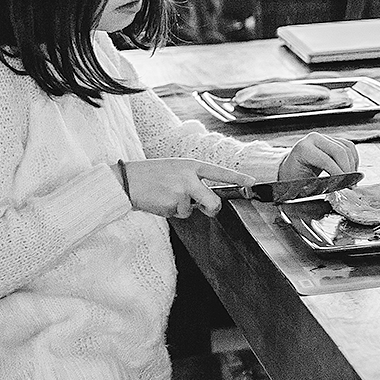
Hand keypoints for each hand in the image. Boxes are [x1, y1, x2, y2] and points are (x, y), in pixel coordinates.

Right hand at [120, 159, 245, 218]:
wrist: (127, 180)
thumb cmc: (150, 174)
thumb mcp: (175, 169)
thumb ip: (192, 180)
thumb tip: (205, 199)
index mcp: (191, 166)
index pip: (219, 172)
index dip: (237, 177)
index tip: (252, 182)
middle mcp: (189, 178)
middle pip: (213, 200)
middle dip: (213, 209)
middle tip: (208, 209)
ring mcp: (181, 192)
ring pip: (192, 210)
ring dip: (181, 208)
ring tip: (165, 196)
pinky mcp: (171, 205)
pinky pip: (178, 214)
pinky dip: (170, 211)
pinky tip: (159, 200)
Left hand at [277, 132, 359, 183]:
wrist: (290, 169)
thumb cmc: (294, 178)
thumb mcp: (302, 183)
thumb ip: (320, 183)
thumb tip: (340, 186)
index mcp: (303, 148)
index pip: (326, 160)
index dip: (339, 174)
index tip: (347, 186)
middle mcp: (314, 139)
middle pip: (340, 151)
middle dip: (348, 170)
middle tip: (352, 184)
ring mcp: (324, 137)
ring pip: (347, 148)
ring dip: (352, 165)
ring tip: (351, 180)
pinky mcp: (332, 139)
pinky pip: (349, 147)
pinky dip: (353, 159)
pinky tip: (351, 171)